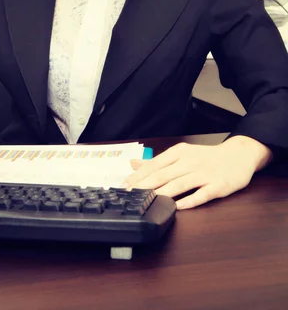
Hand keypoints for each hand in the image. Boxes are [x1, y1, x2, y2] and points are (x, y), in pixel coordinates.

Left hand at [123, 136, 272, 209]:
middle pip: (163, 175)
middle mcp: (190, 162)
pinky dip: (189, 201)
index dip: (138, 177)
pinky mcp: (218, 185)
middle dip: (144, 186)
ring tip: (148, 202)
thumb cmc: (206, 157)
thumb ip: (157, 161)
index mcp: (179, 153)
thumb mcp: (181, 154)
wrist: (239, 154)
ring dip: (163, 193)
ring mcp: (204, 174)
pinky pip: (201, 194)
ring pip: (180, 184)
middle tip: (129, 196)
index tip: (123, 187)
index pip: (154, 165)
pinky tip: (178, 208)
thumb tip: (133, 164)